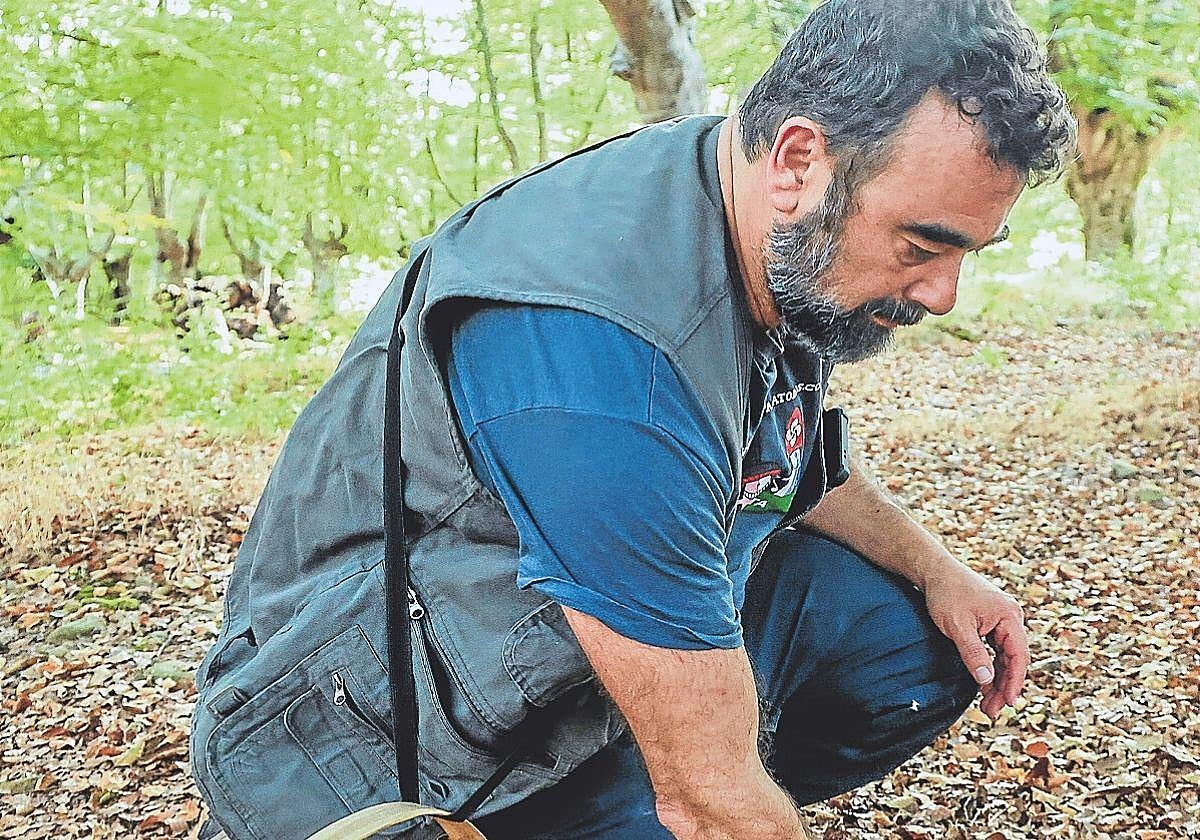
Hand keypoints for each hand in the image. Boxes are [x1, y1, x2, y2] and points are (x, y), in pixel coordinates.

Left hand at [923, 562, 1029, 720]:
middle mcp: (1011, 617)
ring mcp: (1001, 619)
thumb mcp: (957, 627)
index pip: (1019, 656)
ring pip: (1005, 656)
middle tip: (992, 711)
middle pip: (1014, 659)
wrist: (933, 570)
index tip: (1009, 703)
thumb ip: (973, 654)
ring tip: (988, 703)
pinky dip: (991, 666)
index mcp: (1009, 616)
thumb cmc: (946, 593)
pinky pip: (996, 649)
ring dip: (997, 679)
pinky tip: (984, 684)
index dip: (1015, 682)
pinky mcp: (991, 621)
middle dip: (1004, 686)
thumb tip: (987, 681)